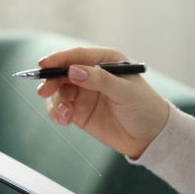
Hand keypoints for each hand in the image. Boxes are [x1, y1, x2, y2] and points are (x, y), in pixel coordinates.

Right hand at [35, 44, 170, 158]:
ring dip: (56, 101)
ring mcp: (84, 93)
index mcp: (106, 61)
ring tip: (64, 115)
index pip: (78, 55)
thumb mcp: (125, 91)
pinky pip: (60, 107)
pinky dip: (57, 112)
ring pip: (59, 91)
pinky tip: (64, 119)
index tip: (44, 64)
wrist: (150, 137)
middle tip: (44, 91)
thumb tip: (73, 71)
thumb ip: (99, 80)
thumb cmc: (145, 108)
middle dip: (51, 81)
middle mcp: (92, 74)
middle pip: (63, 72)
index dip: (59, 59)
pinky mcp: (79, 111)